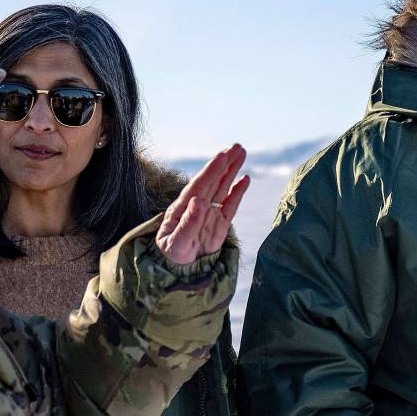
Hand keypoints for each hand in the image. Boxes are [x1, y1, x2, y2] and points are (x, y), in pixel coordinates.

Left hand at [156, 144, 250, 265]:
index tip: (222, 156)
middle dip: (224, 163)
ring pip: (222, 187)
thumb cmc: (171, 254)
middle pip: (213, 180)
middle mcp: (197, 205)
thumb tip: (199, 202)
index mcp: (183, 207)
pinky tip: (245, 179)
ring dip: (231, 170)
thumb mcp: (175, 243)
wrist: (177, 268)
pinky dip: (238, 192)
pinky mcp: (219, 223)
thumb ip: (187, 224)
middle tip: (237, 146)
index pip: (200, 185)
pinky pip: (230, 205)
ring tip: (241, 152)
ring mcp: (209, 213)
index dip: (211, 170)